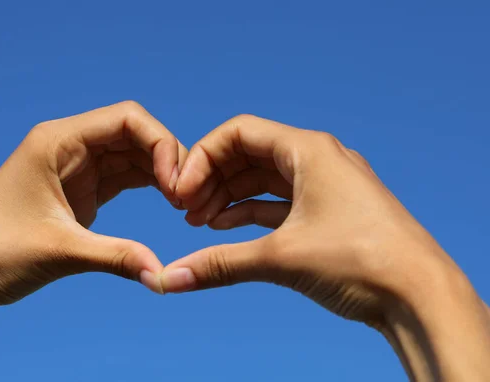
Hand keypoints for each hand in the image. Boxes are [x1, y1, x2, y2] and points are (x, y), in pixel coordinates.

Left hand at [0, 101, 183, 321]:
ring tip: (185, 202)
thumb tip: (162, 274)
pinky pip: (124, 178)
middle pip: (135, 135)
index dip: (161, 142)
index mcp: (58, 141)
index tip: (178, 182)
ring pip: (133, 156)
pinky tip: (169, 201)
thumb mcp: (58, 252)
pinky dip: (148, 186)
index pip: (126, 119)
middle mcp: (70, 147)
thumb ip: (116, 257)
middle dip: (168, 159)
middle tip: (189, 197)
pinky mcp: (80, 190)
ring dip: (161, 173)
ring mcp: (76, 168)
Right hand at [160, 115, 489, 379]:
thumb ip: (221, 263)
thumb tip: (172, 277)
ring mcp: (327, 185)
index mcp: (308, 150)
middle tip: (186, 209)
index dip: (203, 158)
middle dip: (214, 180)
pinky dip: (252, 212)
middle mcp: (318, 159)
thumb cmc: (361, 261)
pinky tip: (227, 228)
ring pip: (265, 180)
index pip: (240, 134)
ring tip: (200, 221)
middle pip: (250, 155)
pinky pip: (281, 201)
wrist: (419, 295)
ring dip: (230, 197)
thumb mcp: (281, 258)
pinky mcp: (331, 212)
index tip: (182, 191)